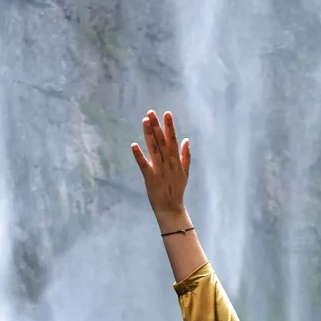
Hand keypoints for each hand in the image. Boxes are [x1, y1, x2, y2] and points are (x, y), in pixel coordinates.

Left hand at [132, 110, 190, 225]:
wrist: (171, 208)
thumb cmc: (177, 190)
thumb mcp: (185, 172)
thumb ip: (186, 156)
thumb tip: (186, 140)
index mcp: (176, 160)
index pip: (173, 140)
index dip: (169, 126)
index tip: (167, 113)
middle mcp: (168, 163)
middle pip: (162, 141)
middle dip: (157, 126)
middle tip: (151, 112)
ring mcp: (159, 170)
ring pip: (154, 149)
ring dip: (149, 135)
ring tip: (145, 121)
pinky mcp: (150, 177)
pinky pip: (144, 164)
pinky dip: (139, 155)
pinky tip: (134, 145)